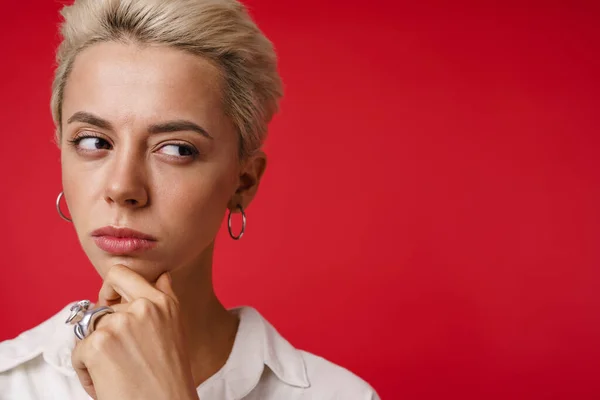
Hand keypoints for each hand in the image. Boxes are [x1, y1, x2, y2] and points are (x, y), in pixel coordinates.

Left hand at [71, 265, 198, 399]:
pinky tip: (108, 383)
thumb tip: (162, 276)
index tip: (110, 303)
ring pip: (90, 329)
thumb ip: (164, 299)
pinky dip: (86, 371)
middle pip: (101, 305)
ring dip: (96, 351)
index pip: (122, 273)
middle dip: (103, 328)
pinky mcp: (97, 344)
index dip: (110, 288)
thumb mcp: (174, 329)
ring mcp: (119, 323)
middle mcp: (143, 306)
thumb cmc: (170, 377)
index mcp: (163, 302)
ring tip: (117, 372)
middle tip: (118, 354)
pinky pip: (79, 352)